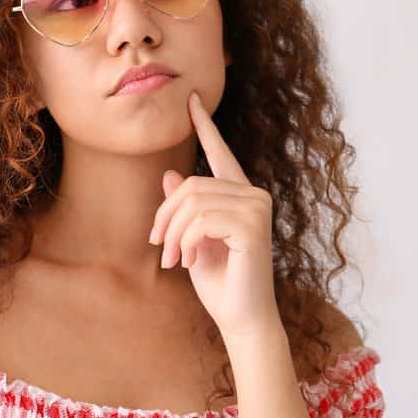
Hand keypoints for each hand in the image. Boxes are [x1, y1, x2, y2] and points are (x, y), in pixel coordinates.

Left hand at [148, 90, 282, 337]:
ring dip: (173, 233)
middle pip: (191, 184)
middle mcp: (253, 195)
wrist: (239, 318)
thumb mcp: (192, 239)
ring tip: (172, 258)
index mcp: (240, 195)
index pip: (220, 153)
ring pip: (192, 201)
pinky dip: (186, 241)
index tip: (192, 99)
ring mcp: (257, 209)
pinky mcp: (253, 226)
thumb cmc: (219, 281)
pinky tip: (189, 261)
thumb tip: (170, 175)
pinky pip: (201, 219)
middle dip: (166, 215)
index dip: (204, 126)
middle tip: (160, 246)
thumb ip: (185, 208)